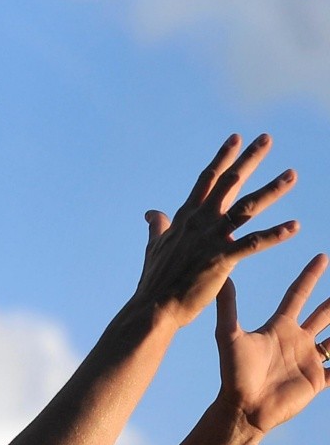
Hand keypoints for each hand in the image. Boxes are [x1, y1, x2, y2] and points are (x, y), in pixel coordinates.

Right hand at [134, 134, 297, 327]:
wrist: (154, 306)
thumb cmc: (155, 280)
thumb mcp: (154, 247)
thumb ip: (157, 227)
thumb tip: (151, 213)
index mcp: (186, 218)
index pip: (208, 180)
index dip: (223, 158)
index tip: (237, 138)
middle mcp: (200, 222)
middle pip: (229, 183)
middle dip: (249, 159)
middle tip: (267, 138)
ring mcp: (211, 239)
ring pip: (246, 208)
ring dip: (271, 190)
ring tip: (291, 174)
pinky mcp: (221, 259)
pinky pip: (253, 243)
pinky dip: (275, 235)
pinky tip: (294, 226)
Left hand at [215, 255, 329, 433]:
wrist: (244, 407)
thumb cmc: (234, 372)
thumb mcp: (229, 335)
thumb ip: (228, 306)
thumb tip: (223, 276)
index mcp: (279, 327)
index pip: (298, 295)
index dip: (310, 276)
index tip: (322, 256)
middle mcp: (296, 339)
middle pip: (324, 313)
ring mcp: (309, 359)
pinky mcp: (318, 379)